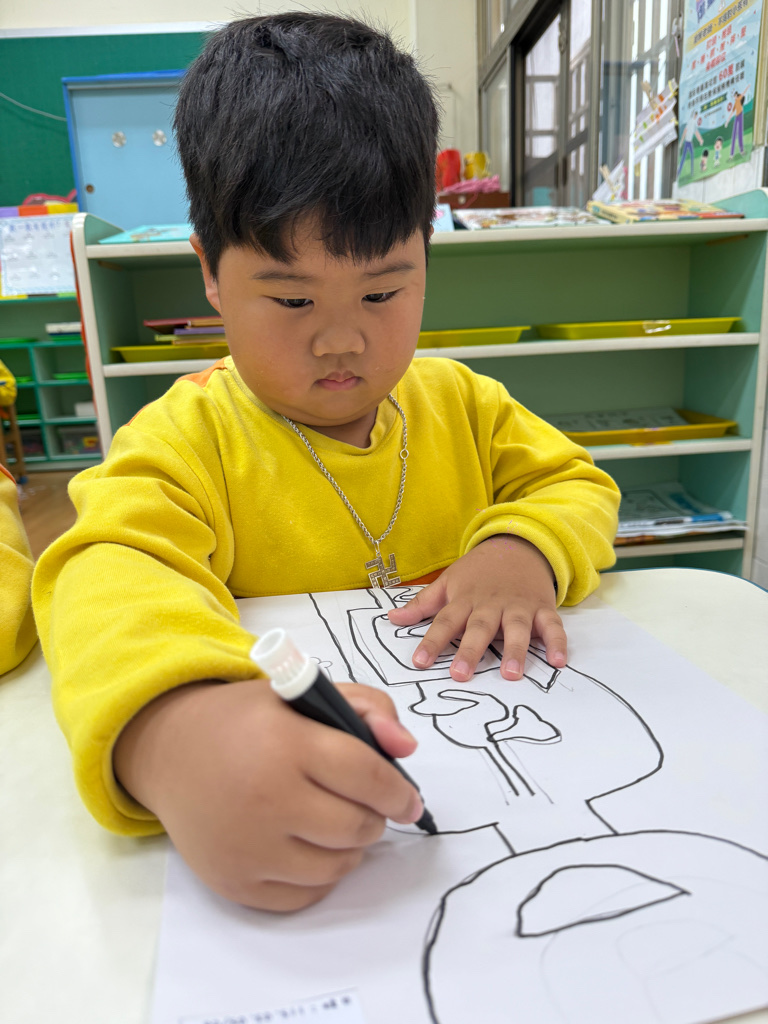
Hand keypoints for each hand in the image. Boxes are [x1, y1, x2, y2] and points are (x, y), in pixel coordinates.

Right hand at [113, 678, 421, 910]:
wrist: (169, 750)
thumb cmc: (247, 720)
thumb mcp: (304, 693)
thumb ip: (367, 708)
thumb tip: (406, 749)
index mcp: (286, 744)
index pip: (367, 777)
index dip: (399, 792)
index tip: (409, 799)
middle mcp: (266, 799)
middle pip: (357, 827)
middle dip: (374, 817)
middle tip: (364, 804)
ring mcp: (248, 847)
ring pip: (337, 868)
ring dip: (350, 848)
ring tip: (334, 821)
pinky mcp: (234, 882)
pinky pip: (304, 897)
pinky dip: (318, 877)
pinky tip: (308, 846)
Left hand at [388, 536, 566, 681]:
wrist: (519, 545)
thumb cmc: (479, 571)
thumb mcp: (449, 582)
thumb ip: (422, 604)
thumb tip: (391, 618)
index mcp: (465, 600)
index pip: (444, 622)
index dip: (432, 642)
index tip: (419, 662)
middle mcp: (491, 604)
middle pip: (479, 628)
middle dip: (470, 651)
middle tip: (460, 675)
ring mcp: (518, 606)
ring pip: (516, 628)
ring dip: (515, 650)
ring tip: (511, 674)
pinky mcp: (542, 608)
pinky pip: (552, 626)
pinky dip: (557, 642)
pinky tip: (558, 661)